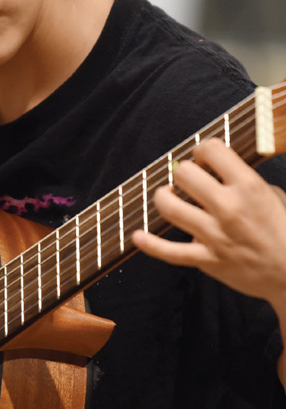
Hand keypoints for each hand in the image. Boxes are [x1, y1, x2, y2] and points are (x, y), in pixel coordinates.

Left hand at [132, 138, 285, 306]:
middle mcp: (229, 208)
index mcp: (249, 187)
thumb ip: (245, 180)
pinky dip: (150, 244)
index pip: (211, 150)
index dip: (204, 150)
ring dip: (164, 197)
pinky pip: (170, 252)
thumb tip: (217, 168)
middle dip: (183, 173)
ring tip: (170, 196)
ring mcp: (215, 235)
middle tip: (190, 180)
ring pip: (169, 206)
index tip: (205, 159)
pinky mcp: (207, 260)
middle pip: (184, 174)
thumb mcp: (274, 196)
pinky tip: (137, 236)